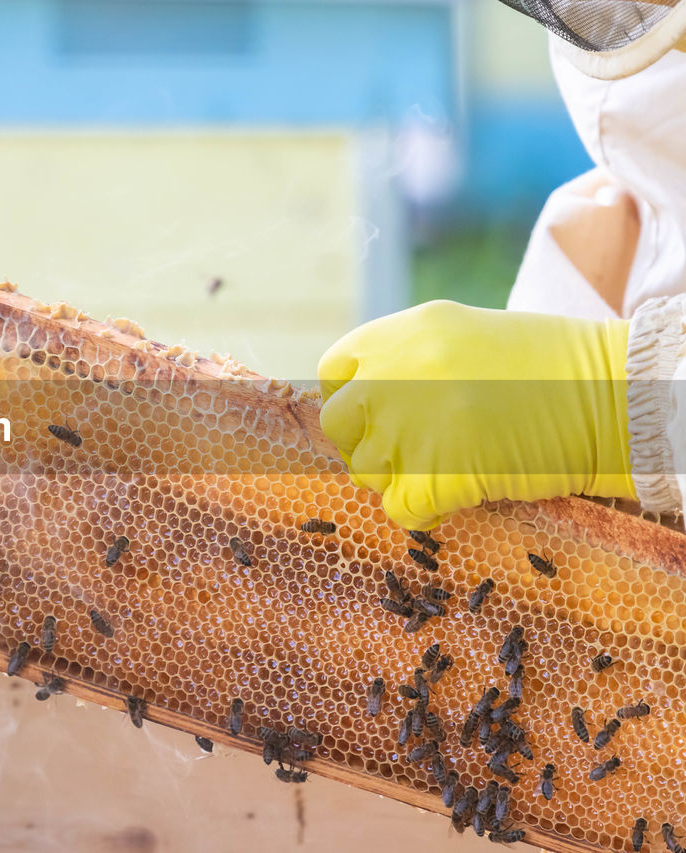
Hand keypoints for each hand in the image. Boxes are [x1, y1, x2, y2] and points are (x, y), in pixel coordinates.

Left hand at [317, 300, 634, 528]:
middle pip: (339, 426)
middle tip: (411, 449)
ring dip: (399, 478)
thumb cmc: (548, 366)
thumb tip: (363, 396)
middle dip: (367, 443)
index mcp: (398, 335)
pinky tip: (458, 493)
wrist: (610, 395)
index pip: (334, 373)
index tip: (377, 416)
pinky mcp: (435, 477)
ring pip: (366, 472)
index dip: (351, 399)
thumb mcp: (461, 334)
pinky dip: (424, 511)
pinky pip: (400, 510)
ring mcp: (408, 428)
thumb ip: (404, 358)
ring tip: (449, 464)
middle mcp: (390, 377)